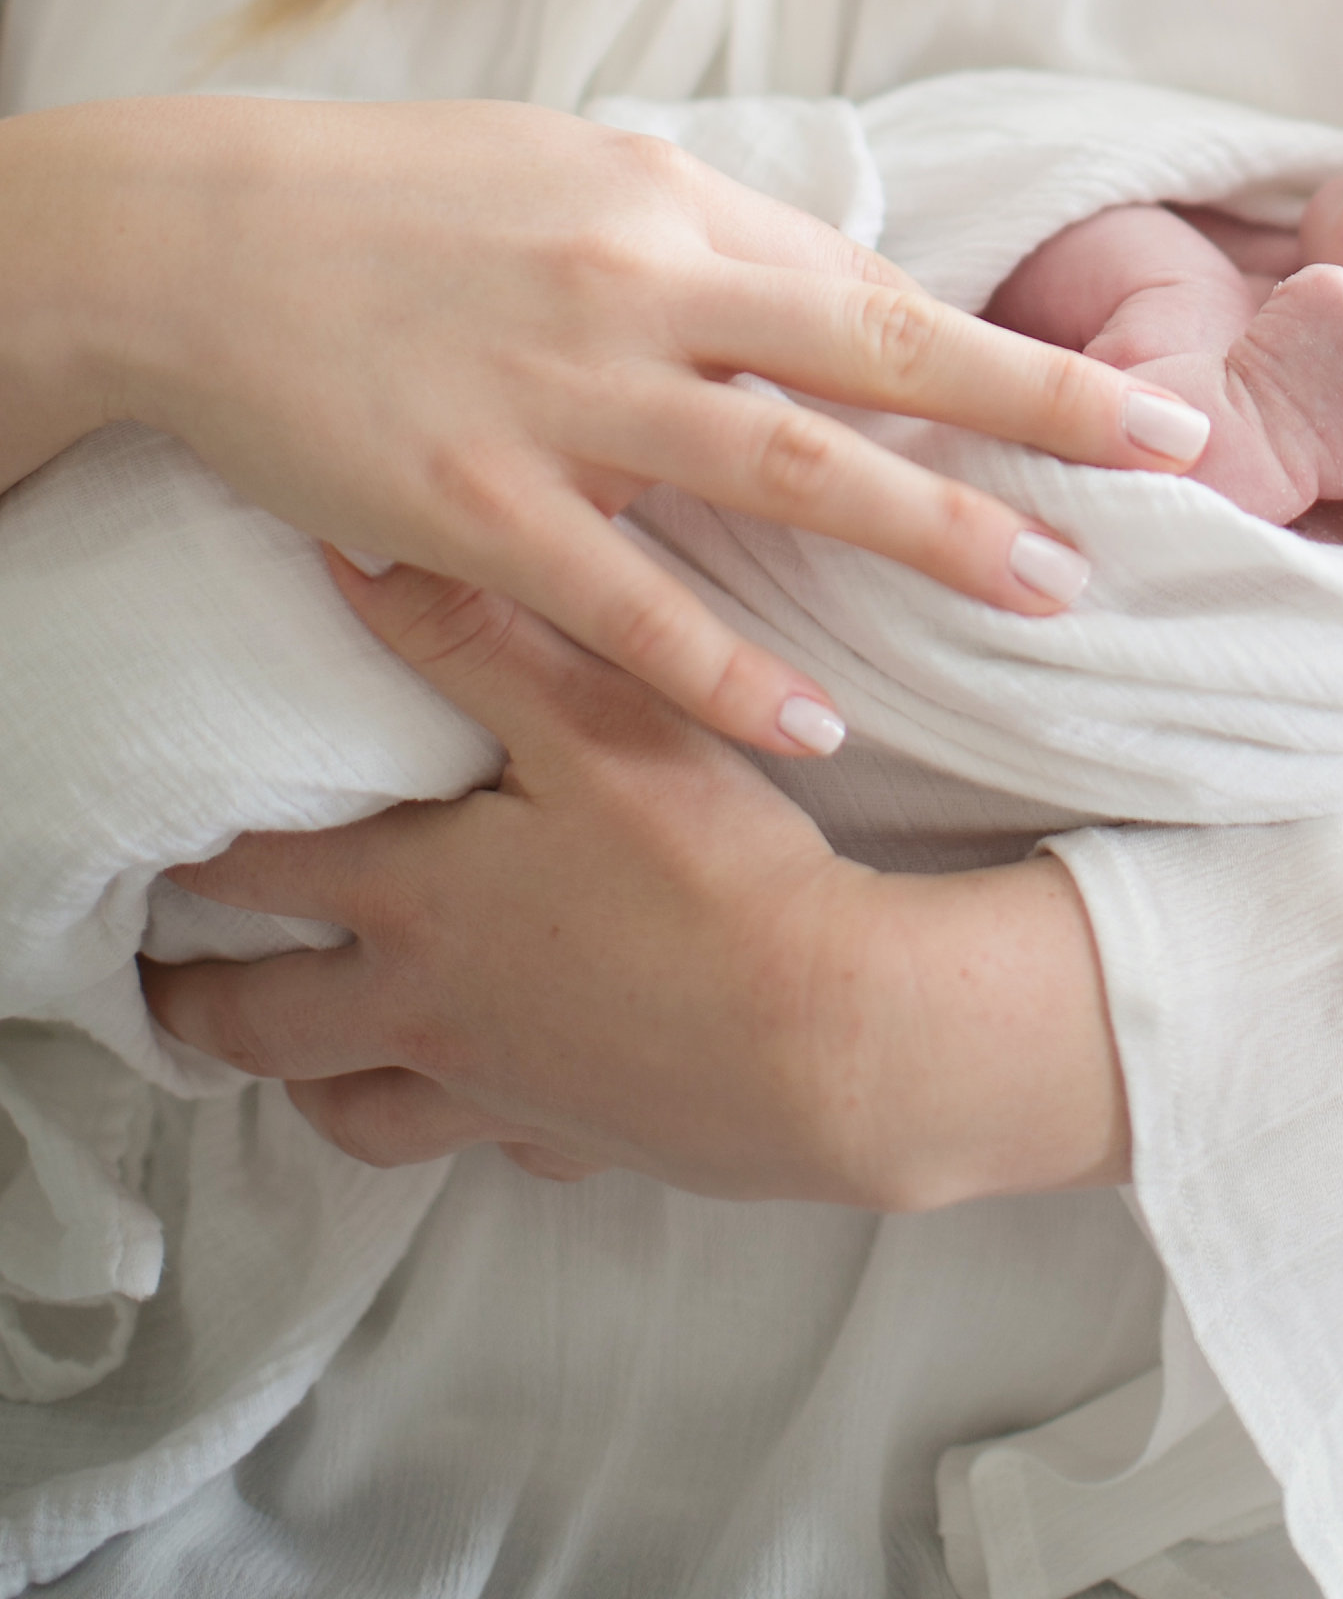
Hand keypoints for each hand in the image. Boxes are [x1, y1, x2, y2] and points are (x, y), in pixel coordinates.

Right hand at [1, 95, 1202, 753]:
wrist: (199, 237)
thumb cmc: (401, 196)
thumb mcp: (574, 167)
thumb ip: (710, 234)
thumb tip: (837, 285)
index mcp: (669, 205)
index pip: (872, 288)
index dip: (1008, 350)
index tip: (1134, 399)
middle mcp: (637, 290)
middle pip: (872, 356)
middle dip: (1029, 414)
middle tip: (1165, 465)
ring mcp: (558, 402)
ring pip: (781, 477)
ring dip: (926, 536)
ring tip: (1048, 588)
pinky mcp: (471, 508)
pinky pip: (624, 606)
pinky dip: (727, 668)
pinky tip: (822, 721)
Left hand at [142, 555, 1129, 1209]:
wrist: (828, 1044)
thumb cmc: (712, 876)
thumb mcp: (594, 726)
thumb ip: (471, 639)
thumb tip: (348, 551)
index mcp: (416, 906)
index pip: (263, 879)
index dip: (201, 859)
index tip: (160, 847)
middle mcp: (431, 1014)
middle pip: (272, 1031)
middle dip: (204, 1008)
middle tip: (163, 995)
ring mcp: (500, 1095)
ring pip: (362, 1117)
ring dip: (318, 1090)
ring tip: (305, 1066)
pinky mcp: (583, 1142)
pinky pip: (496, 1146)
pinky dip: (478, 1123)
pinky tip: (504, 1096)